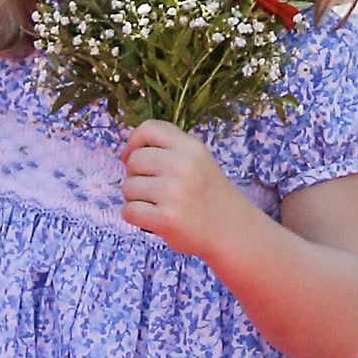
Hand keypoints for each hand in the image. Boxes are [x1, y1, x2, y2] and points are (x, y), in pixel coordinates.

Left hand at [120, 119, 239, 256]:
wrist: (231, 228)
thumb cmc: (206, 193)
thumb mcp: (197, 159)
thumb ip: (168, 148)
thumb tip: (127, 153)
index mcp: (191, 147)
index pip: (149, 129)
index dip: (133, 142)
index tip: (132, 156)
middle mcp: (183, 166)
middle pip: (134, 160)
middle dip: (135, 174)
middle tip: (152, 187)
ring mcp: (174, 192)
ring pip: (128, 187)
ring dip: (135, 197)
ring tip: (156, 203)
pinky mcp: (166, 218)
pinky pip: (129, 210)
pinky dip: (135, 216)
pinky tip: (152, 218)